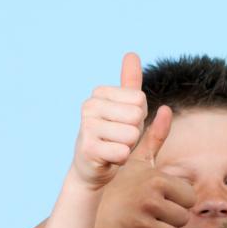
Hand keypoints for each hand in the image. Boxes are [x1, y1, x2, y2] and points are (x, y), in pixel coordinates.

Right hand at [72, 53, 147, 190]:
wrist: (91, 173)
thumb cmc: (112, 141)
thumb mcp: (125, 110)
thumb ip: (131, 85)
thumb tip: (132, 54)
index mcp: (100, 93)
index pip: (140, 99)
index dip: (139, 117)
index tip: (123, 125)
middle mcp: (89, 105)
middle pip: (136, 116)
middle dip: (134, 133)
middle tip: (118, 140)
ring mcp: (86, 126)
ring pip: (131, 135)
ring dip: (128, 148)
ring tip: (112, 149)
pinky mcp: (88, 148)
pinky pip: (122, 152)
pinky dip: (120, 160)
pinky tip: (107, 160)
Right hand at [91, 103, 196, 227]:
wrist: (88, 213)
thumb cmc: (118, 184)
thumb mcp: (135, 160)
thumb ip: (155, 136)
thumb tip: (165, 107)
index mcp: (155, 179)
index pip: (189, 197)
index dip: (179, 200)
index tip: (164, 199)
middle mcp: (149, 200)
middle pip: (183, 218)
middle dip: (173, 219)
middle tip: (154, 215)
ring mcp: (142, 224)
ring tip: (147, 226)